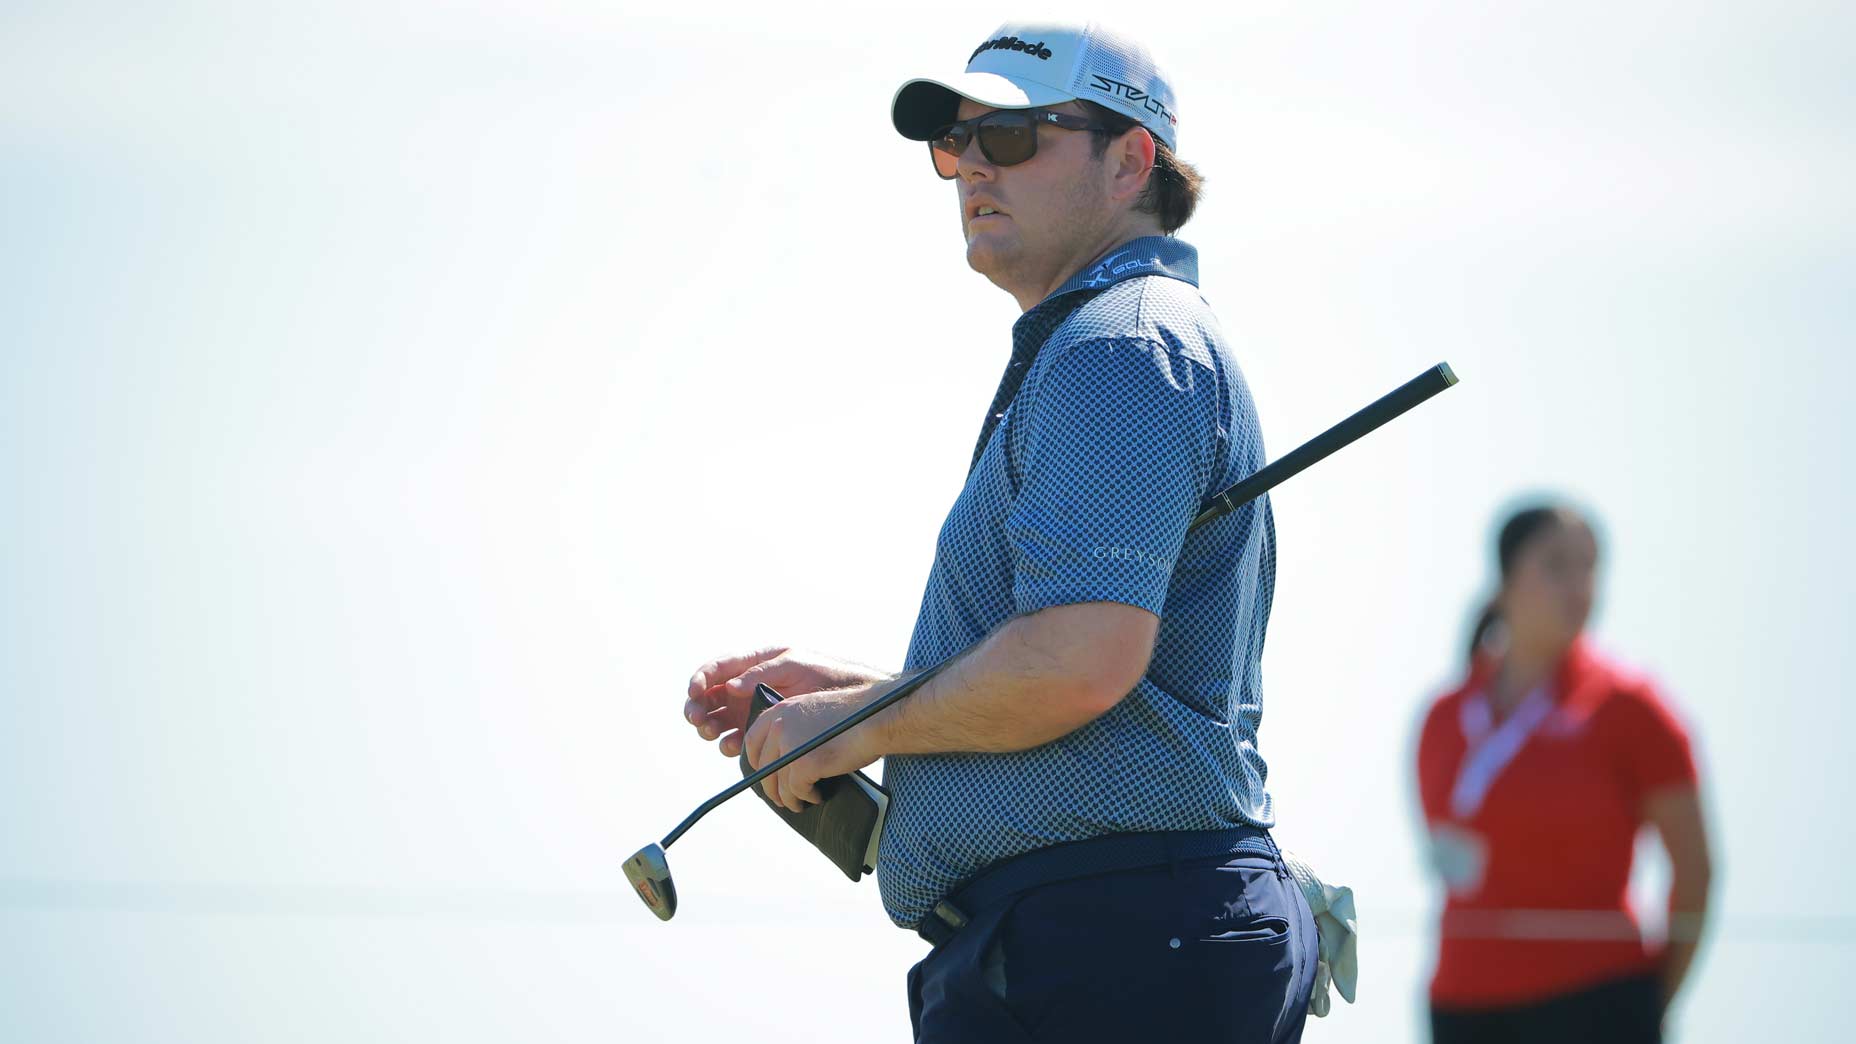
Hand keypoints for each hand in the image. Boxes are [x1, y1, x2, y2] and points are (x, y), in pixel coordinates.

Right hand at [683, 647, 886, 756]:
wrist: (851, 699)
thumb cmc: (825, 672)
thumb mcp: (795, 663)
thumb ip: (762, 671)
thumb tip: (731, 686)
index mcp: (752, 664)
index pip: (716, 669)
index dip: (700, 680)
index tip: (695, 692)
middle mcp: (747, 687)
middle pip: (710, 698)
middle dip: (698, 708)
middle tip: (699, 718)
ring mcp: (753, 710)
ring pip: (718, 720)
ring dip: (710, 727)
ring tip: (713, 732)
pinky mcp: (762, 731)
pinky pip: (737, 740)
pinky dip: (730, 744)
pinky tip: (734, 746)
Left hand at [743, 684, 884, 812]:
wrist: (875, 717)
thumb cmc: (853, 716)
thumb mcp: (814, 712)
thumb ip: (795, 727)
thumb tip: (783, 758)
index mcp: (780, 710)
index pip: (752, 740)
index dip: (756, 761)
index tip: (764, 773)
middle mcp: (780, 726)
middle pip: (763, 765)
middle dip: (770, 786)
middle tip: (779, 797)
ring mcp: (789, 745)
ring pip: (778, 782)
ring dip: (787, 797)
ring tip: (798, 803)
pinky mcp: (803, 764)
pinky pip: (796, 790)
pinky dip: (806, 797)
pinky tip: (817, 797)